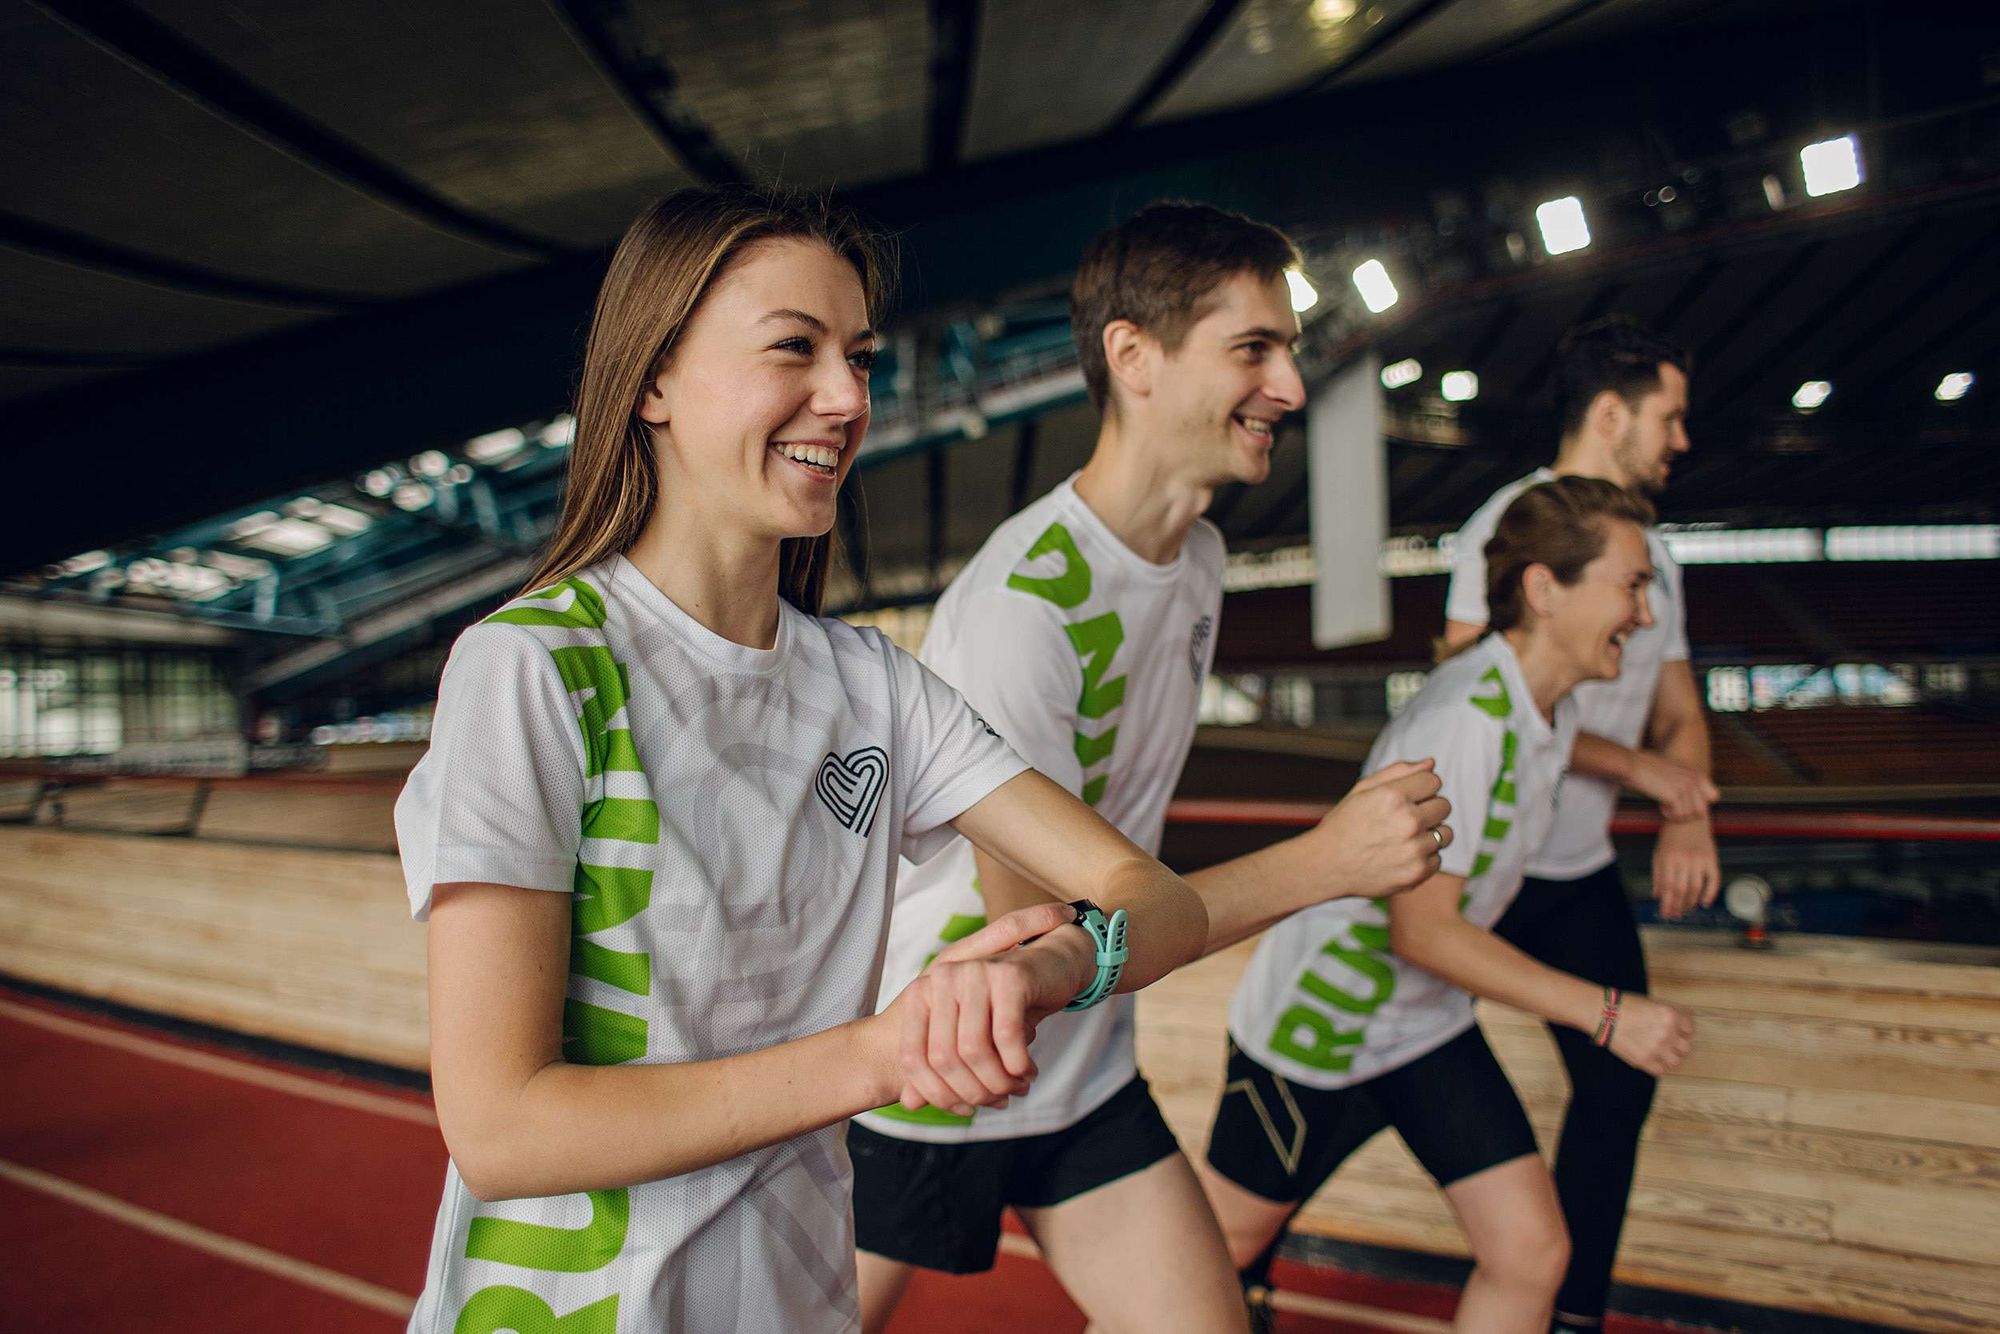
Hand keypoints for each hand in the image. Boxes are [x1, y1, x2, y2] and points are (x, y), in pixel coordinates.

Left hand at [875, 902, 1084, 1115]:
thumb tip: (910, 1103)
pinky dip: (1018, 1063)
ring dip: (999, 1081)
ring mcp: (974, 974)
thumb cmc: (1003, 1004)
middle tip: (999, 1100)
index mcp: (922, 993)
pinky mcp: (1008, 977)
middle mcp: (942, 979)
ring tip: (1016, 1087)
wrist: (1050, 965)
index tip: (965, 1108)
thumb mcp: (966, 1034)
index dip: (938, 1094)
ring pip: (974, 1050)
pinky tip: (1027, 1070)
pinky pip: (1006, 1035)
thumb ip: (935, 1066)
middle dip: (975, 1091)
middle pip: (944, 1058)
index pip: (913, 1058)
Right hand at [1311, 760, 1451, 899]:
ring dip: (1430, 834)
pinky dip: (1423, 858)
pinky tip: (1401, 856)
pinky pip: (1438, 859)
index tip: (1406, 798)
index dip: (1420, 788)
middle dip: (1428, 809)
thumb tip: (1431, 763)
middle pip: (1444, 806)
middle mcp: (1407, 822)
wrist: (1327, 866)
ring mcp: (1414, 850)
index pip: (1434, 781)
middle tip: (1404, 819)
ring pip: (1445, 834)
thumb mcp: (1363, 790)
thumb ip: (1399, 772)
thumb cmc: (1344, 825)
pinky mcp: (1417, 873)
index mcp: (1393, 796)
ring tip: (1404, 839)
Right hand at [1606, 993, 1694, 1076]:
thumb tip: (1676, 1026)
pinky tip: (1650, 1060)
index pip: (1689, 1029)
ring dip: (1669, 1059)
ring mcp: (1657, 1048)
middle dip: (1678, 1046)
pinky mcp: (1644, 1060)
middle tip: (1669, 1044)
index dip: (1683, 1031)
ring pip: (1676, 1062)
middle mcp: (1668, 1033)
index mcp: (1671, 1016)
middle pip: (1686, 1048)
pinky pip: (1660, 1071)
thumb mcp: (1652, 1003)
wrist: (1603, 1013)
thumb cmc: (1624, 1005)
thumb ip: (1667, 1016)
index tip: (1678, 1033)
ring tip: (1661, 1055)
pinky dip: (1657, 1067)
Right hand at [1628, 751, 1718, 820]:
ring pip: (1690, 815)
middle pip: (1702, 810)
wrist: (1631, 764)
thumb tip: (1689, 796)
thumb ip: (1685, 779)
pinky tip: (1661, 807)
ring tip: (1666, 807)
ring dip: (1677, 816)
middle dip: (1688, 814)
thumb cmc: (1645, 766)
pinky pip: (1678, 815)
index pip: (1714, 797)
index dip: (1699, 804)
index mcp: (1696, 772)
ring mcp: (1685, 787)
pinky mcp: (1674, 795)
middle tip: (1673, 809)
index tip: (1684, 803)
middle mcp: (1694, 779)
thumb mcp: (1672, 768)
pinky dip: (1668, 815)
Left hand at [1652, 817, 1719, 919]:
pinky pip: (1714, 880)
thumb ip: (1658, 875)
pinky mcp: (1712, 858)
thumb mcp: (1659, 853)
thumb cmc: (1672, 835)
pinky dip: (1710, 893)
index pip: (1667, 886)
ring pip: (1696, 888)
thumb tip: (1657, 895)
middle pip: (1682, 890)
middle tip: (1675, 915)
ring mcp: (1700, 859)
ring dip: (1691, 903)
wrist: (1689, 817)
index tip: (1665, 912)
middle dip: (1678, 906)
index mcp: (1669, 858)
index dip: (1667, 903)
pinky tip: (1705, 903)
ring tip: (1686, 910)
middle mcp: (1685, 859)